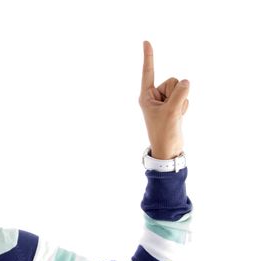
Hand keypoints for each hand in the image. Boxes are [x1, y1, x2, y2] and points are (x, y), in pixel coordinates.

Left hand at [139, 41, 189, 159]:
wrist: (168, 148)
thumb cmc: (164, 132)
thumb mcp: (171, 112)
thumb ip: (179, 94)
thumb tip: (185, 81)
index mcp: (146, 96)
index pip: (148, 72)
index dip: (148, 57)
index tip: (146, 41)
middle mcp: (154, 95)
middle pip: (172, 81)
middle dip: (176, 94)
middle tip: (170, 111)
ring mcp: (164, 100)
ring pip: (180, 88)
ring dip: (182, 102)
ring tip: (174, 115)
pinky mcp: (173, 105)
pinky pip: (185, 97)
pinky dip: (185, 107)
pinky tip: (178, 117)